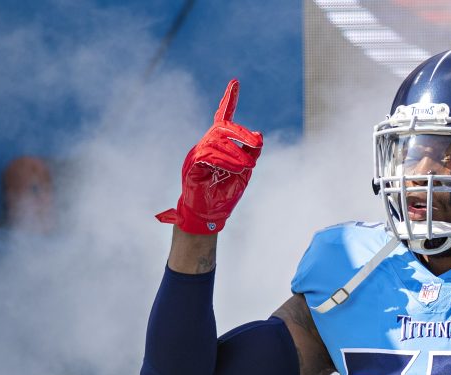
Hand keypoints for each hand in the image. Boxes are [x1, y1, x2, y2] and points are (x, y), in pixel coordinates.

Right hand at [156, 80, 263, 233]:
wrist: (209, 215)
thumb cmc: (225, 192)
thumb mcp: (245, 171)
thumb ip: (250, 153)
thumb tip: (259, 134)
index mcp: (219, 144)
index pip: (223, 117)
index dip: (229, 99)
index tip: (235, 82)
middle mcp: (206, 144)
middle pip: (222, 127)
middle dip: (241, 133)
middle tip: (257, 144)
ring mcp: (197, 154)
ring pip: (216, 142)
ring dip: (236, 153)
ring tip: (247, 166)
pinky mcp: (192, 166)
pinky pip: (207, 156)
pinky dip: (224, 160)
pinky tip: (237, 168)